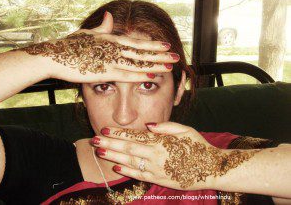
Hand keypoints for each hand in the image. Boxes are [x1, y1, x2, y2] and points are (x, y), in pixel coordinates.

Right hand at [15, 12, 178, 82]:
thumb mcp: (87, 33)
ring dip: (155, 64)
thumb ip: (103, 28)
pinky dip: (140, 75)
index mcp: (111, 39)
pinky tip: (152, 75)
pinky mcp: (103, 72)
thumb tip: (111, 17)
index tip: (166, 45)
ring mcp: (109, 59)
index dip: (152, 44)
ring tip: (170, 66)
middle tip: (176, 56)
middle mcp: (113, 48)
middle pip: (142, 52)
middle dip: (160, 55)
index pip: (137, 42)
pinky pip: (126, 74)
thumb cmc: (69, 45)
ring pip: (137, 62)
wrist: (53, 56)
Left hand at [90, 122, 259, 190]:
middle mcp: (155, 155)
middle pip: (127, 147)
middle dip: (109, 143)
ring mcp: (155, 169)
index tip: (105, 129)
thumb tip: (148, 125)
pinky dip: (126, 171)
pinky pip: (139, 175)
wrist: (210, 168)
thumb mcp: (185, 130)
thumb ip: (166, 127)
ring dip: (113, 155)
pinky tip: (116, 166)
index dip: (118, 132)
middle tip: (94, 139)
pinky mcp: (158, 180)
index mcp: (161, 141)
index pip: (134, 135)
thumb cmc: (198, 146)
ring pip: (129, 161)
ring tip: (99, 151)